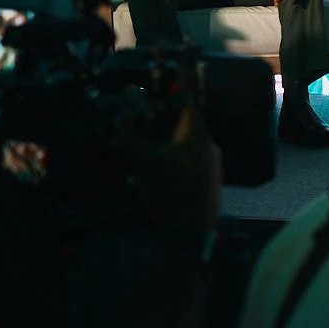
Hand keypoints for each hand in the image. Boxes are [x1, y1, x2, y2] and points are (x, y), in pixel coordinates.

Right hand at [114, 105, 220, 237]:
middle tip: (145, 126)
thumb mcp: (143, 163)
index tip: (151, 98)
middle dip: (165, 123)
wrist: (193, 230)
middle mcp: (209, 145)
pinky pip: (193, 163)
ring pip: (190, 145)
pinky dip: (177, 162)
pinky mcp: (211, 182)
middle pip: (188, 124)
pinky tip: (162, 175)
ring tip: (149, 152)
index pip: (186, 102)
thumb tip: (115, 129)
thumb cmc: (171, 190)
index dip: (167, 97)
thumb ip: (126, 141)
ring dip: (170, 144)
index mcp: (197, 134)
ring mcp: (213, 165)